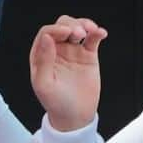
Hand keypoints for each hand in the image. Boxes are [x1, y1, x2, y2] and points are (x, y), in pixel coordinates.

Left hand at [30, 15, 106, 130]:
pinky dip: (97, 33)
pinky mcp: (88, 55)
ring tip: (91, 31)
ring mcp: (72, 51)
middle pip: (62, 26)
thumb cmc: (56, 104)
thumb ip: (43, 60)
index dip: (56, 30)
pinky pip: (92, 39)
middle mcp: (56, 50)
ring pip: (77, 28)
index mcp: (41, 55)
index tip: (66, 33)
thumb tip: (47, 37)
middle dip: (71, 25)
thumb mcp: (44, 85)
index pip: (46, 33)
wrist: (75, 117)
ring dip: (84, 24)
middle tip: (78, 34)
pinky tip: (101, 33)